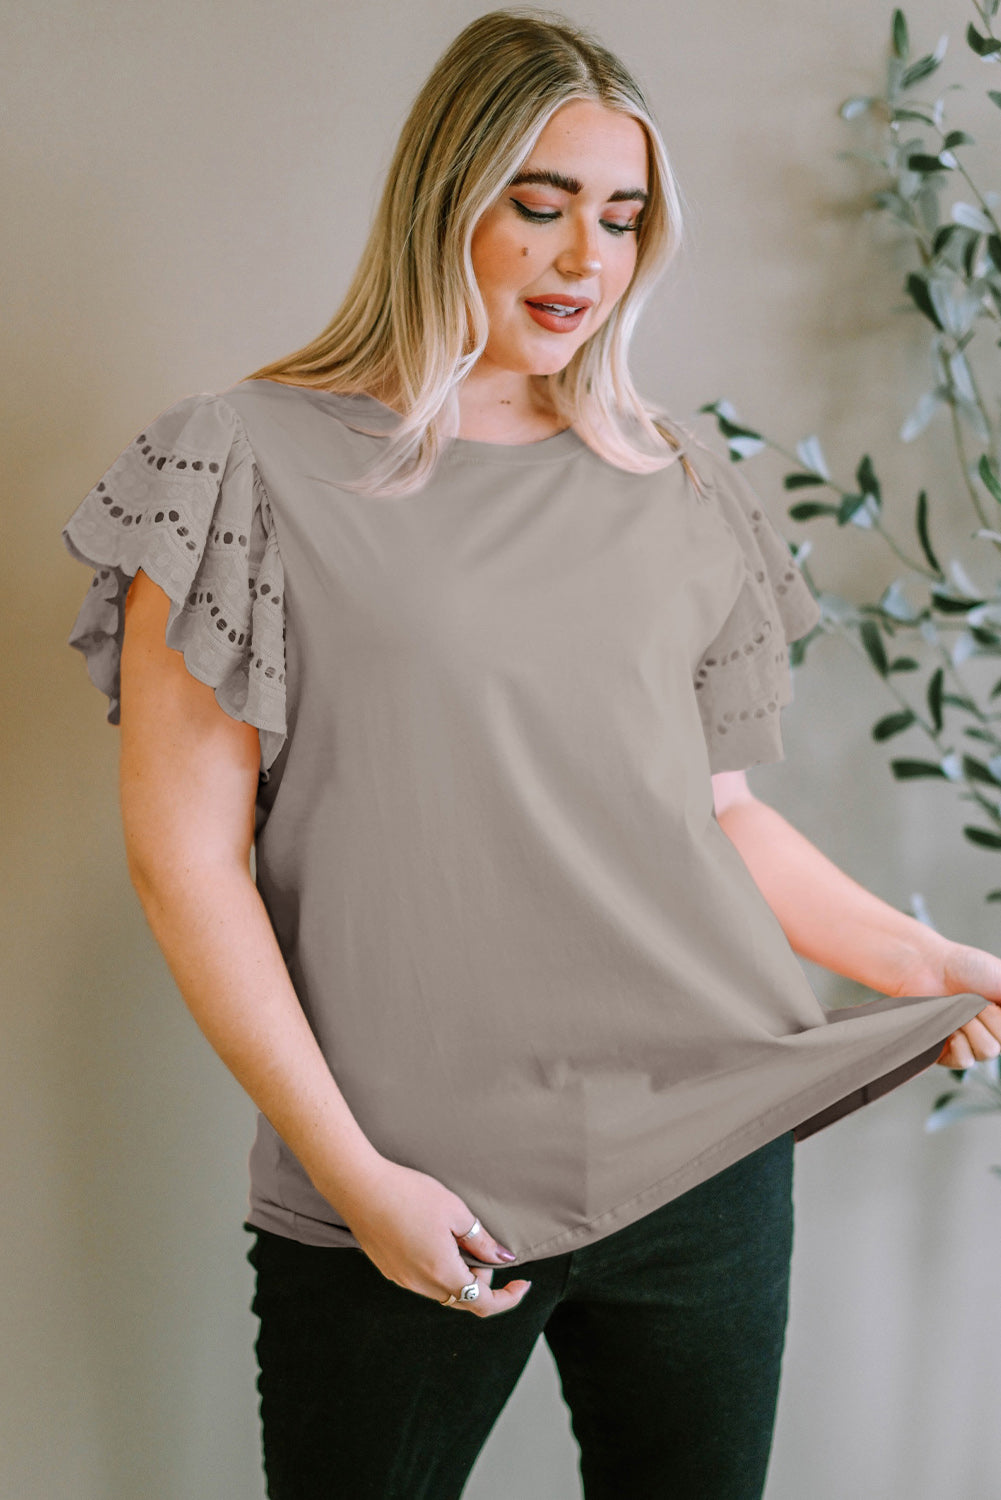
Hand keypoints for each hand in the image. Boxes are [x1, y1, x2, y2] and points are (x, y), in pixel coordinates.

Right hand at [335, 1156, 533, 1317]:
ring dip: (458, 1274)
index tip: (523, 1283)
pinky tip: (432, 1239)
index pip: (483, 1303)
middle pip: (463, 1299)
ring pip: (442, 1290)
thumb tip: (504, 1260)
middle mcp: (421, 1285)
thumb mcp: (456, 1212)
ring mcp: (401, 1280)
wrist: (360, 1186)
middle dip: (481, 1280)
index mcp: (442, 1272)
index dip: (508, 1298)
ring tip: (455, 1238)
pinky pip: (422, 1281)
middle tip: (480, 1246)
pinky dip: (438, 1269)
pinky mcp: (388, 1270)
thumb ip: (482, 1242)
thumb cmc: (410, 1194)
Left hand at [892, 938, 1000, 1067]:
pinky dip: (958, 1040)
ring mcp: (968, 1044)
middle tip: (973, 999)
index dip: (1000, 1018)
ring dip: (972, 1024)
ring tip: (958, 1008)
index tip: (993, 1003)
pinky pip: (964, 1061)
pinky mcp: (944, 1052)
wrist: (928, 967)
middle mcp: (989, 1034)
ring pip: (988, 1051)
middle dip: (990, 1017)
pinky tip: (949, 1025)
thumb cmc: (966, 968)